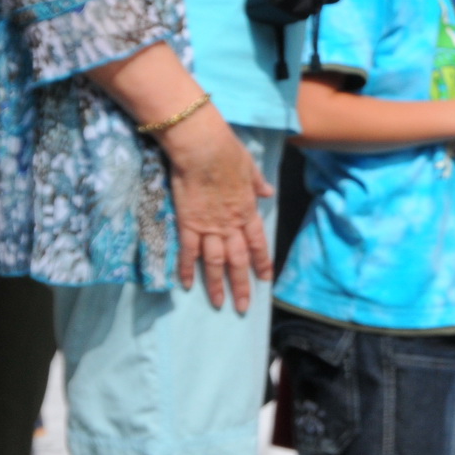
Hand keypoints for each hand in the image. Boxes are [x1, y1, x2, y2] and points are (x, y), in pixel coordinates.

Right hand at [155, 106, 274, 312]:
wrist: (203, 148)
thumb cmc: (227, 152)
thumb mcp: (250, 167)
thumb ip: (258, 184)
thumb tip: (268, 192)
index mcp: (248, 211)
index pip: (258, 244)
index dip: (262, 263)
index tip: (265, 279)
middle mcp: (231, 225)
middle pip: (238, 260)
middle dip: (242, 285)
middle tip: (244, 306)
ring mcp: (209, 226)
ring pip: (216, 262)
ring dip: (217, 285)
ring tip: (220, 304)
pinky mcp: (187, 223)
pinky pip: (188, 251)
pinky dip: (187, 269)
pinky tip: (186, 285)